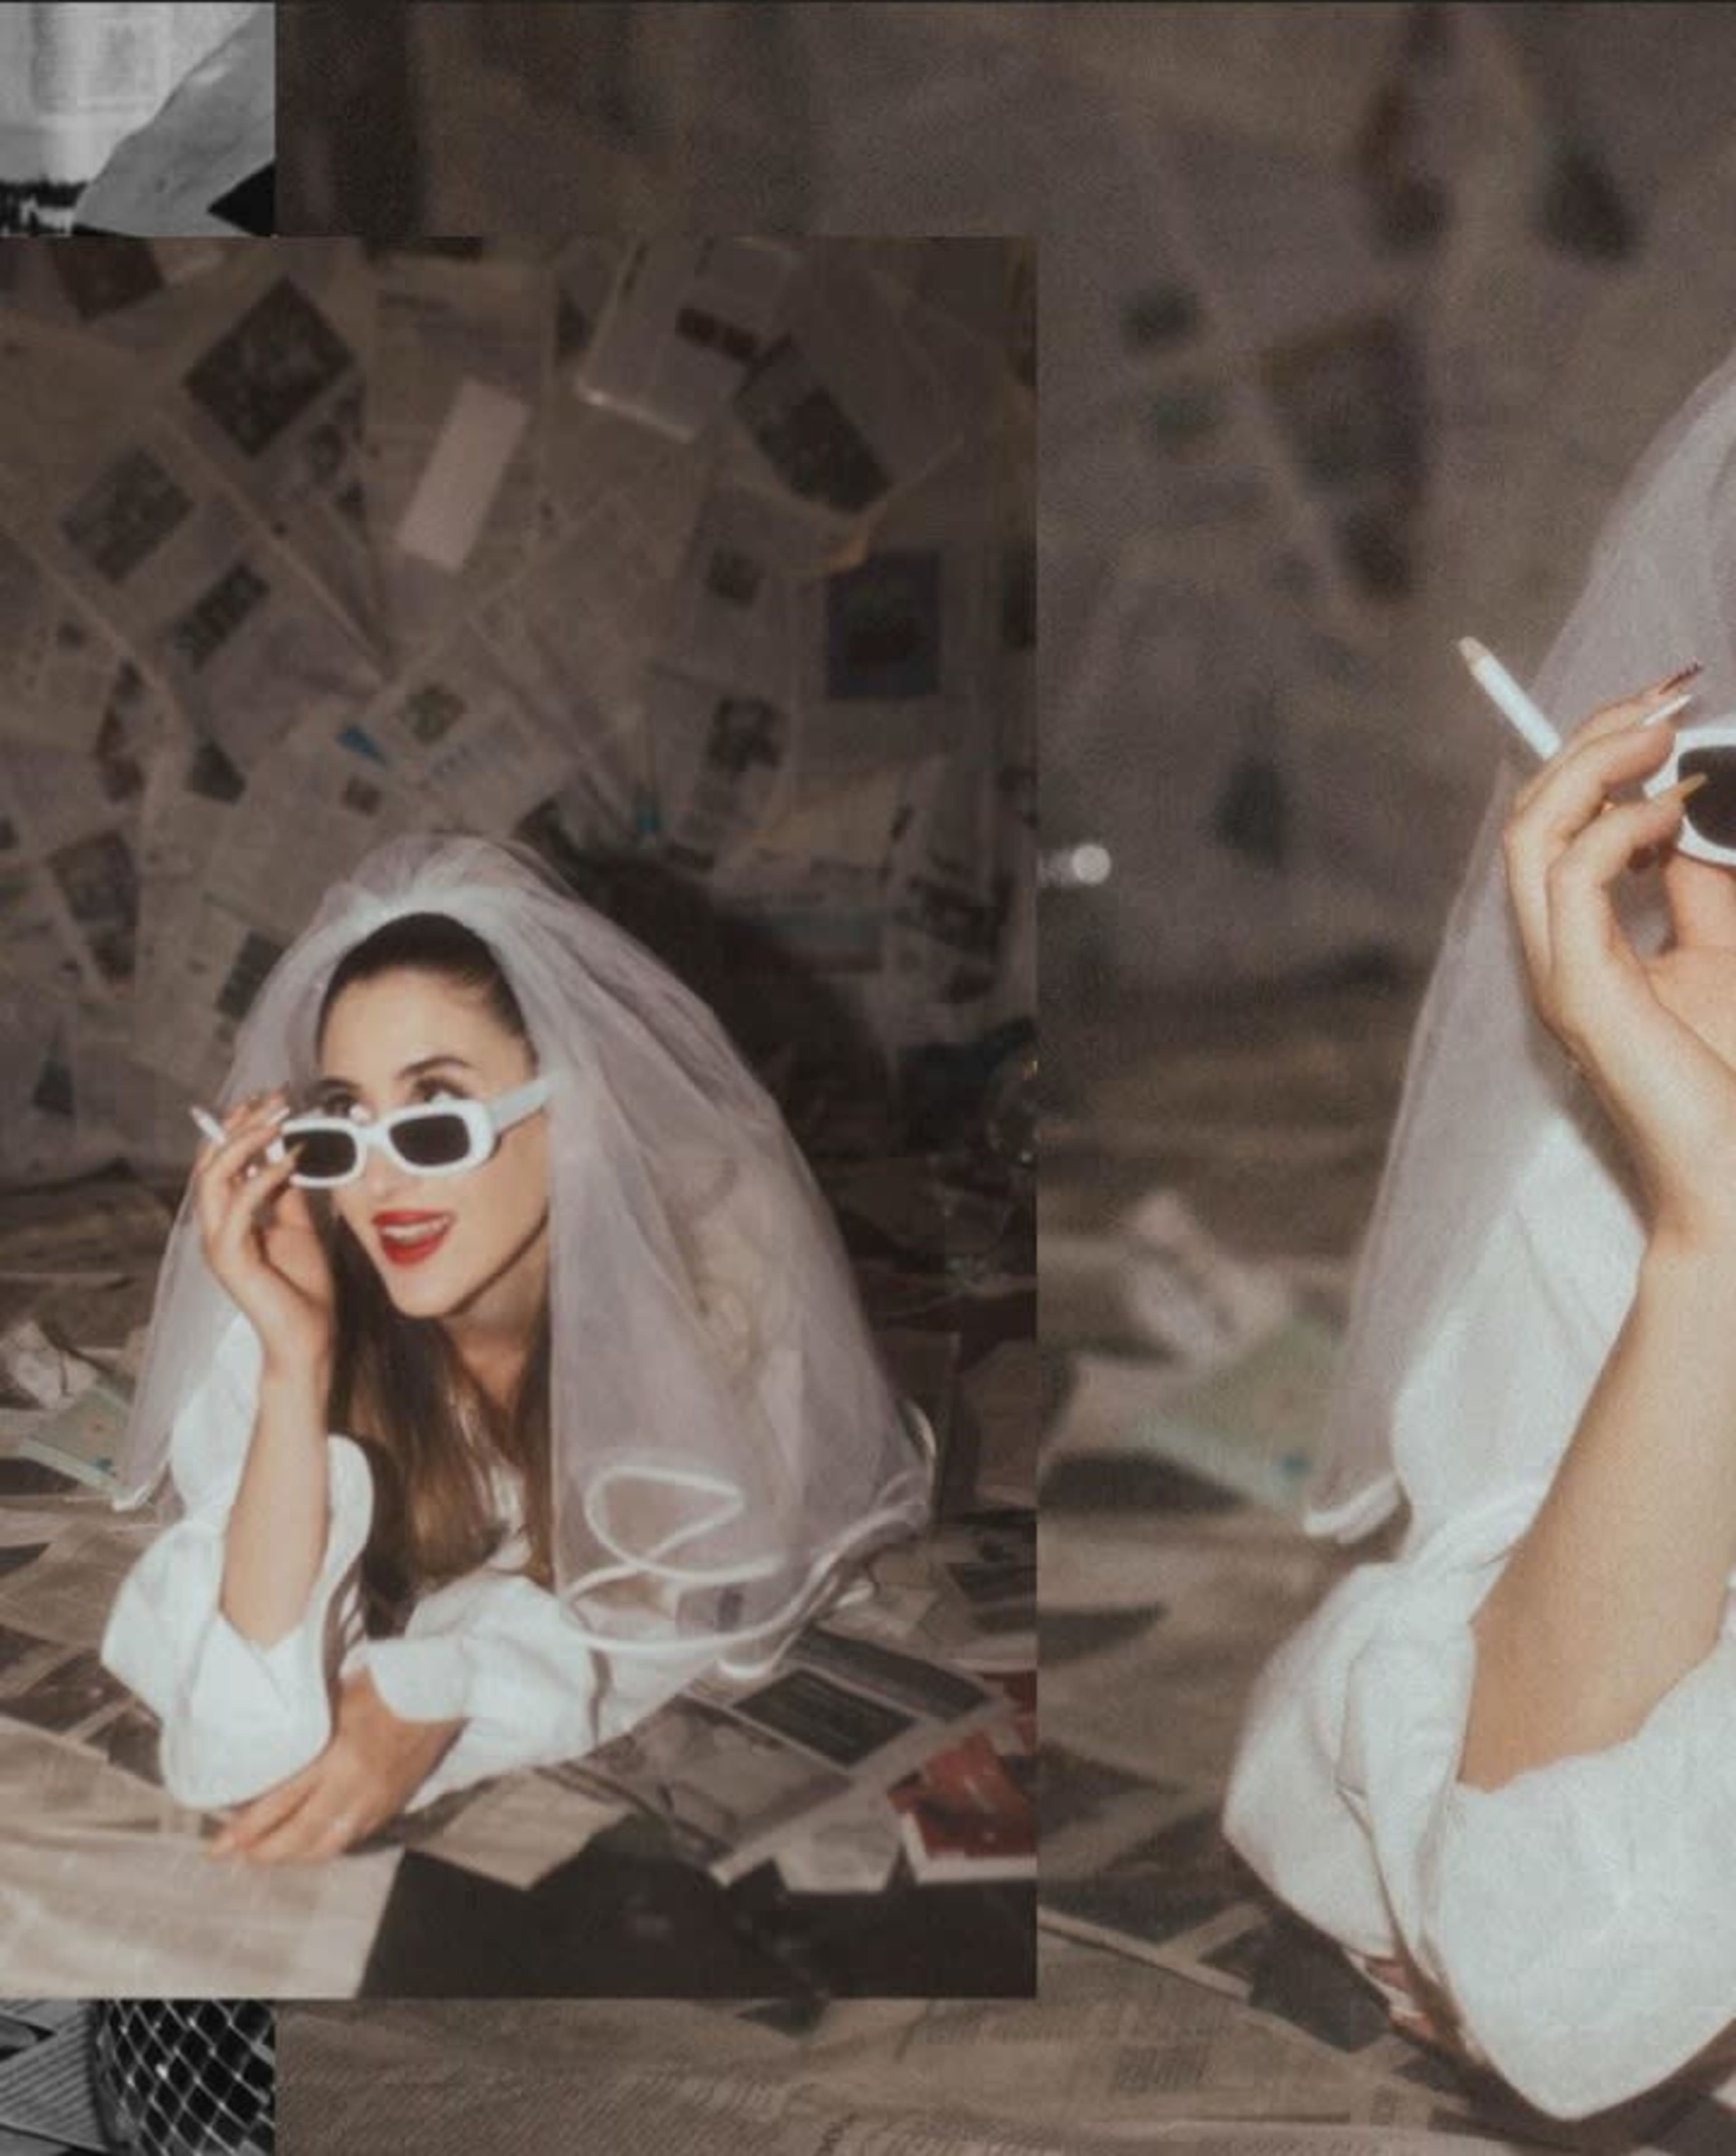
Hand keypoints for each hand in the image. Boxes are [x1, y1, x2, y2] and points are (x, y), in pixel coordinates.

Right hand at [192, 1089, 335, 1370]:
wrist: (310, 1335)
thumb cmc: (303, 1285)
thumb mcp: (298, 1225)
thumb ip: (286, 1192)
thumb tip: (287, 1150)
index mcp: (227, 1217)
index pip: (221, 1160)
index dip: (239, 1125)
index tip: (270, 1097)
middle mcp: (215, 1227)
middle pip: (210, 1161)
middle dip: (240, 1124)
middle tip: (275, 1099)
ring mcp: (217, 1243)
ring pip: (213, 1178)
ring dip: (246, 1142)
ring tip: (279, 1120)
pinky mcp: (229, 1259)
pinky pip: (238, 1208)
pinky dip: (262, 1178)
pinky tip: (290, 1160)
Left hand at [206, 1667, 463, 1864]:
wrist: (441, 1688)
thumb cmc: (385, 1683)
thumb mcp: (334, 1699)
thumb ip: (303, 1730)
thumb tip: (266, 1756)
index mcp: (338, 1754)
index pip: (281, 1803)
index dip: (246, 1829)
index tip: (218, 1844)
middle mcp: (355, 1786)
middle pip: (301, 1835)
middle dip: (264, 1852)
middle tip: (235, 1855)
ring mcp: (376, 1800)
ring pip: (328, 1845)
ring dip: (293, 1856)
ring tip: (267, 1855)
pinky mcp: (393, 1804)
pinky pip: (353, 1838)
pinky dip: (325, 1846)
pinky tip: (310, 1844)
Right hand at [1503, 675, 1735, 1250]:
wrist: (1728, 1169)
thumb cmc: (1728, 1074)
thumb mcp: (1723, 947)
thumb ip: (1701, 882)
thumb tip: (1699, 807)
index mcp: (1582, 938)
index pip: (1557, 822)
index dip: (1595, 749)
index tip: (1666, 703)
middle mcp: (1556, 948)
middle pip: (1533, 811)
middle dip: (1591, 736)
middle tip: (1667, 695)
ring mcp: (1559, 969)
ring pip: (1531, 832)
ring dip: (1593, 766)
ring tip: (1663, 736)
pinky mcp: (1577, 990)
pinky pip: (1571, 876)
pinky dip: (1621, 827)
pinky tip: (1676, 813)